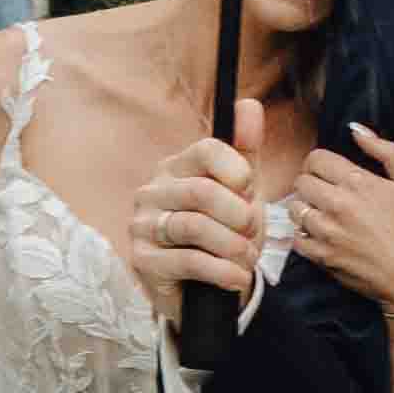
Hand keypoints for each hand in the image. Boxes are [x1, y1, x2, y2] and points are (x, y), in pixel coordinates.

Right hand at [133, 108, 267, 325]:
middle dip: (239, 216)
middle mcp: (152, 191)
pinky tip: (236, 278)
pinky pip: (188, 261)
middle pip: (202, 191)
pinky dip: (223, 271)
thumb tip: (249, 105)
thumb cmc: (225, 233)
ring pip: (194, 226)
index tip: (249, 191)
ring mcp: (142, 225)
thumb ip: (245, 150)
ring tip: (246, 258)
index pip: (207, 150)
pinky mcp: (142, 260)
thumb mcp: (242, 192)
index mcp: (175, 167)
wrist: (212, 288)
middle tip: (251, 232)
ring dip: (233, 246)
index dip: (238, 171)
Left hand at [286, 120, 393, 318]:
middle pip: (301, 181)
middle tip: (323, 191)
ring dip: (305, 208)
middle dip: (310, 182)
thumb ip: (384, 149)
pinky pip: (296, 238)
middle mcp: (336, 204)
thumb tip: (356, 128)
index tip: (327, 171)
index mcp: (356, 181)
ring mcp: (326, 232)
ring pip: (295, 208)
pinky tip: (320, 234)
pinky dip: (304, 235)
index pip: (315, 158)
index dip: (319, 162)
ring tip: (321, 213)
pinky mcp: (321, 256)